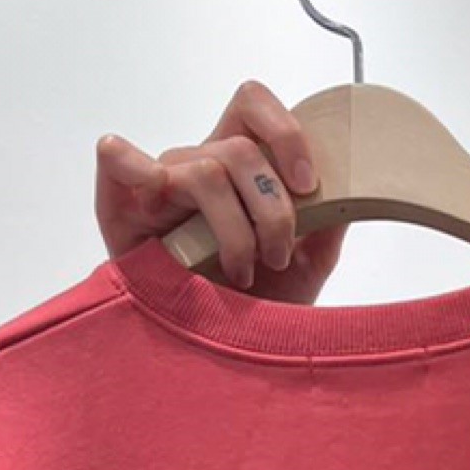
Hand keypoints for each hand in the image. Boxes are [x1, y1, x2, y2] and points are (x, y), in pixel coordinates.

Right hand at [94, 80, 346, 302]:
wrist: (218, 359)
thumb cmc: (253, 307)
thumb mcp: (306, 268)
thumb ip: (328, 225)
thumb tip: (352, 189)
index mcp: (240, 169)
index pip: (254, 110)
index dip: (286, 134)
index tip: (309, 183)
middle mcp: (200, 167)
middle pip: (240, 148)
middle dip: (273, 208)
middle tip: (279, 256)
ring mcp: (161, 186)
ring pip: (205, 171)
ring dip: (234, 230)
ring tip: (242, 273)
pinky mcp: (121, 208)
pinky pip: (117, 163)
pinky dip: (128, 162)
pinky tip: (143, 179)